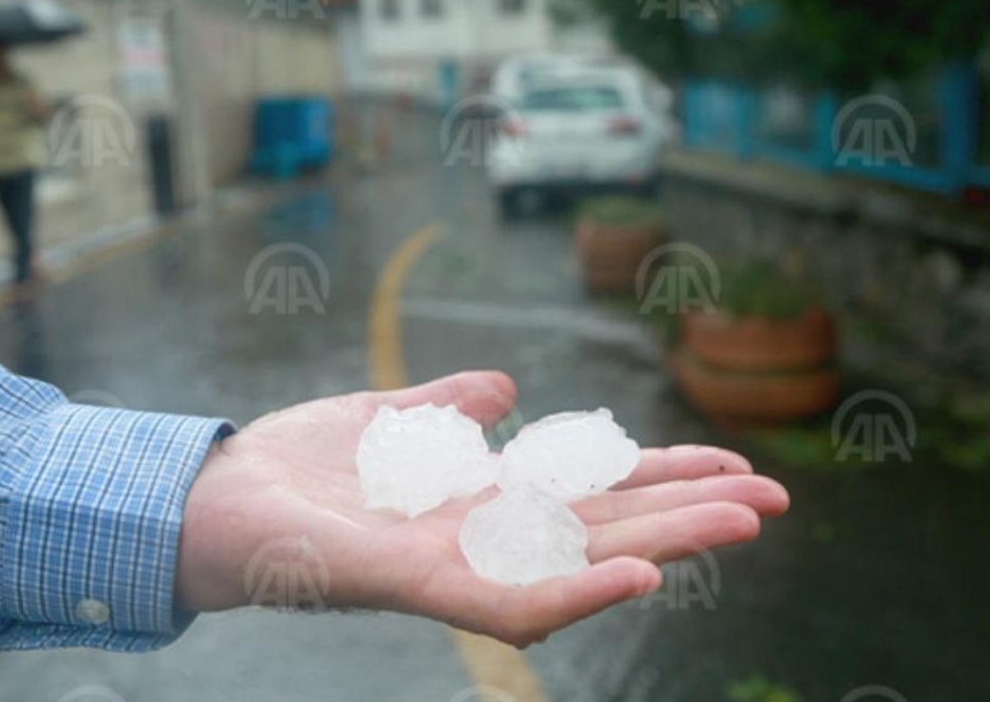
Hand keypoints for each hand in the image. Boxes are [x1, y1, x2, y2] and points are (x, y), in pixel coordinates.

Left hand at [174, 372, 788, 646]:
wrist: (214, 499)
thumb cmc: (298, 466)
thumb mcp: (391, 419)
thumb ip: (452, 407)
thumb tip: (509, 388)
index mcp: (485, 497)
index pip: (595, 487)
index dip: (664, 476)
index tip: (733, 464)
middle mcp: (485, 536)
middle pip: (608, 524)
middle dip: (690, 513)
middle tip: (775, 500)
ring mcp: (457, 565)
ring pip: (581, 560)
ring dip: (663, 544)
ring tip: (740, 524)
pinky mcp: (417, 587)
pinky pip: (512, 601)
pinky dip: (579, 587)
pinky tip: (641, 572)